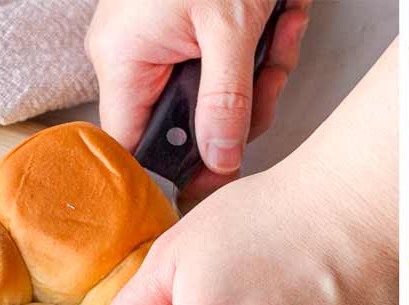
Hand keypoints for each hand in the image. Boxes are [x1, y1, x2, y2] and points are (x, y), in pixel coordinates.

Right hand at [85, 0, 310, 201]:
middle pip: (189, 126)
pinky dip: (260, 53)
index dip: (175, 170)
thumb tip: (220, 162)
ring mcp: (158, 46)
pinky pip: (223, 70)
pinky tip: (282, 20)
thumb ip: (228, 104)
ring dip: (262, 76)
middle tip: (273, 77)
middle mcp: (132, 57)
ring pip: (216, 100)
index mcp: (125, 59)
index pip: (133, 147)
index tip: (218, 180)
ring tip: (283, 30)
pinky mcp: (184, 36)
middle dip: (244, 110)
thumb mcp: (232, 31)